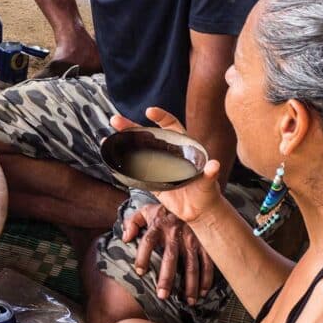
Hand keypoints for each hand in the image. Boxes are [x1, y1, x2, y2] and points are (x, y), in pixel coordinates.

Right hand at [109, 106, 224, 224]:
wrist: (198, 211)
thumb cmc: (206, 193)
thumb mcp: (209, 183)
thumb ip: (209, 174)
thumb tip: (214, 165)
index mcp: (182, 148)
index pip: (171, 127)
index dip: (161, 117)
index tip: (149, 112)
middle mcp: (167, 153)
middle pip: (147, 135)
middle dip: (131, 126)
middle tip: (116, 120)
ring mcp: (157, 165)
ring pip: (138, 149)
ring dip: (123, 141)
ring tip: (108, 135)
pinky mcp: (150, 179)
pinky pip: (134, 168)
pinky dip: (121, 161)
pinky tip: (110, 153)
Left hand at [122, 201, 213, 304]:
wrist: (191, 196)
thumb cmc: (165, 208)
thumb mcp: (145, 210)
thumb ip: (132, 223)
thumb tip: (125, 238)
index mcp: (158, 225)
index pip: (147, 242)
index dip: (142, 257)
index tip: (139, 273)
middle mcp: (175, 233)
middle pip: (170, 258)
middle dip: (166, 278)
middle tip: (163, 295)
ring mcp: (192, 238)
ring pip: (191, 264)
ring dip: (190, 284)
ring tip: (187, 301)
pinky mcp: (205, 242)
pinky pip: (207, 262)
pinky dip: (206, 278)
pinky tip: (202, 292)